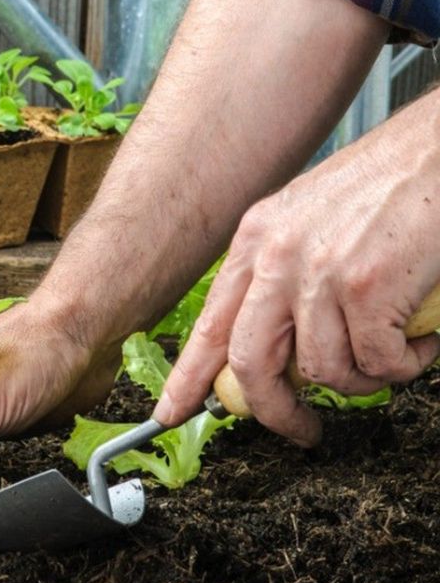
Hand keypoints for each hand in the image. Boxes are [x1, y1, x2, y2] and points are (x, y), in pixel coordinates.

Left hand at [155, 100, 439, 443]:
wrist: (438, 151)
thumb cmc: (389, 187)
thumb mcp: (310, 222)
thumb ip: (283, 277)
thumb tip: (278, 348)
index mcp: (255, 240)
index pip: (209, 324)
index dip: (188, 377)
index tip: (170, 413)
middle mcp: (276, 256)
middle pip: (251, 363)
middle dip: (274, 410)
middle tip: (302, 431)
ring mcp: (320, 272)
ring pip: (324, 372)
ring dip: (363, 380)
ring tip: (392, 355)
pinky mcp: (368, 288)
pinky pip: (378, 363)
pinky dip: (406, 365)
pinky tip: (421, 340)